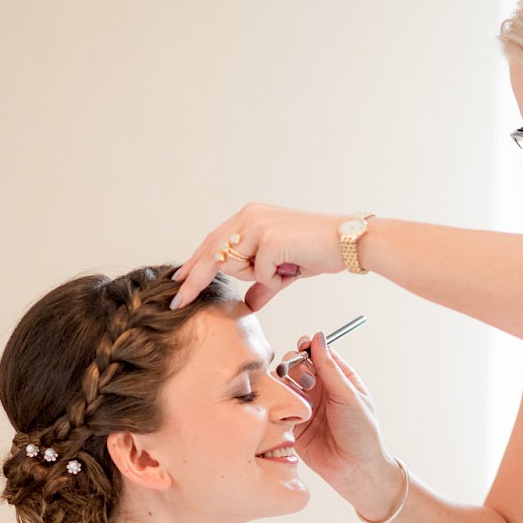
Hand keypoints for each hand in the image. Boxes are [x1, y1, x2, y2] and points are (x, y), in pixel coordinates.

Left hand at [170, 204, 346, 312]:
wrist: (346, 242)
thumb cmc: (317, 252)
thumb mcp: (282, 272)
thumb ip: (262, 286)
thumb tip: (249, 305)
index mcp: (249, 218)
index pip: (213, 242)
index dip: (194, 264)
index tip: (178, 281)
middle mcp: (249, 216)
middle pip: (211, 252)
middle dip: (194, 280)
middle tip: (177, 300)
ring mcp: (257, 225)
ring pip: (233, 265)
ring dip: (257, 276)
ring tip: (285, 268)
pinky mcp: (269, 238)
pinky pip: (260, 274)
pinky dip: (275, 280)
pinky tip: (294, 268)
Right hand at [284, 331, 401, 518]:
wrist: (355, 470)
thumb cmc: (361, 433)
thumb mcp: (348, 396)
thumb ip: (330, 367)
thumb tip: (318, 337)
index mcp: (339, 380)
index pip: (319, 353)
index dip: (309, 348)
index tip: (303, 347)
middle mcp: (320, 391)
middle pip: (298, 365)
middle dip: (296, 366)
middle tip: (304, 379)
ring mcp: (305, 407)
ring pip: (285, 384)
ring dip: (285, 384)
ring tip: (294, 396)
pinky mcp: (292, 425)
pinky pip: (278, 407)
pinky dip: (276, 403)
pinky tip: (283, 407)